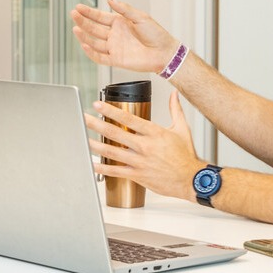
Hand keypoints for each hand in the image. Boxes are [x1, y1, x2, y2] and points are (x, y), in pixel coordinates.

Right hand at [70, 0, 177, 74]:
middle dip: (83, 21)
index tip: (79, 7)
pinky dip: (91, 52)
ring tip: (75, 28)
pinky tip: (85, 45)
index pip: (100, 17)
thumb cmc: (156, 35)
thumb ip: (124, 9)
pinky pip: (100, 57)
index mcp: (120, 23)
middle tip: (73, 14)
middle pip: (94, 28)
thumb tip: (110, 0)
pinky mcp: (116, 59)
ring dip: (84, 35)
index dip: (89, 12)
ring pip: (94, 42)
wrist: (164, 52)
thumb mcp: (141, 17)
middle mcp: (115, 35)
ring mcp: (114, 47)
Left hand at [84, 90, 203, 201]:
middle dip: (96, 124)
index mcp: (155, 133)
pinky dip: (102, 168)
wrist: (191, 179)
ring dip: (95, 145)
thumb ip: (175, 110)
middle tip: (83, 118)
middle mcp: (145, 146)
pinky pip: (116, 171)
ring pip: (112, 152)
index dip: (111, 111)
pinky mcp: (138, 176)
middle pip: (115, 133)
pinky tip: (91, 164)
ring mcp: (140, 162)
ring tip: (81, 138)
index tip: (97, 105)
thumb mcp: (182, 129)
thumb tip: (173, 94)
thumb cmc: (186, 155)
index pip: (129, 118)